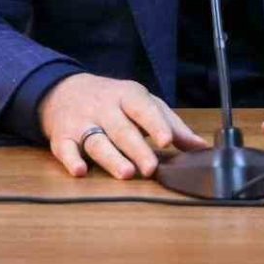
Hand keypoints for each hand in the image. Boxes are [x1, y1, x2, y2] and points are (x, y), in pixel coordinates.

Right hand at [38, 73, 209, 178]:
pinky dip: (71, 160)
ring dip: (111, 158)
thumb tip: (200, 147)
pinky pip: (64, 149)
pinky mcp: (62, 137)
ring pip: (97, 141)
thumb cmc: (113, 101)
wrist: (64, 90)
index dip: (156, 124)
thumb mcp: (142, 104)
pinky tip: (80, 171)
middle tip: (151, 168)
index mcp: (127, 96)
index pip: (143, 108)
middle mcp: (104, 108)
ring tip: (126, 173)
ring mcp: (81, 122)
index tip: (167, 140)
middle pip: (122, 129)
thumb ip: (172, 125)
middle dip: (137, 149)